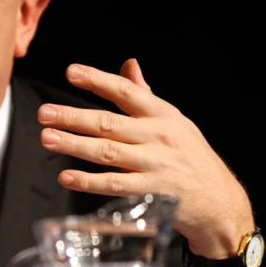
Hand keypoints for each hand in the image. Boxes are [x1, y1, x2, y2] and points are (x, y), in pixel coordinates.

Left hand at [38, 58, 254, 259]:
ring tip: (47, 138)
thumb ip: (146, 95)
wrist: (221, 202)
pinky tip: (67, 177)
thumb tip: (128, 64)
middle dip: (73, 117)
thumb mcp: (174, 121)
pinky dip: (89, 181)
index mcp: (162, 114)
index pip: (126, 92)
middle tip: (44, 112)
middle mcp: (158, 136)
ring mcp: (156, 165)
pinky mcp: (153, 193)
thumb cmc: (190, 156)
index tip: (70, 72)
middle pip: (109, 123)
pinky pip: (116, 185)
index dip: (97, 80)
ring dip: (74, 145)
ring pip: (108, 152)